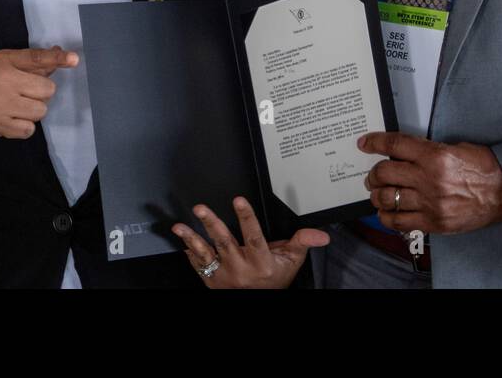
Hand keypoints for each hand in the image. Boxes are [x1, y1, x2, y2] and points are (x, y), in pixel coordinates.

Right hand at [0, 47, 77, 156]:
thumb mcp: (2, 61)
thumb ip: (32, 61)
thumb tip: (62, 55)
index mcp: (5, 66)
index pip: (36, 60)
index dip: (58, 59)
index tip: (75, 59)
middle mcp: (4, 86)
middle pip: (47, 91)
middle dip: (40, 92)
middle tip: (23, 90)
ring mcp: (1, 109)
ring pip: (40, 112)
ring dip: (34, 110)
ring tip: (17, 105)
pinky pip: (28, 130)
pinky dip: (25, 126)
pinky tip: (12, 118)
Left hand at [172, 197, 329, 288]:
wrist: (260, 301)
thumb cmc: (274, 279)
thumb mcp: (292, 261)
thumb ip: (302, 242)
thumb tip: (321, 234)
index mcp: (261, 262)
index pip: (253, 236)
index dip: (246, 217)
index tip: (239, 200)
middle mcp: (241, 269)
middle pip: (225, 243)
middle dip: (212, 224)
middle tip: (201, 208)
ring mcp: (225, 276)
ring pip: (207, 254)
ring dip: (192, 239)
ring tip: (180, 227)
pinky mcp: (213, 282)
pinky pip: (199, 267)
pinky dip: (190, 253)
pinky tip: (183, 242)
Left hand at [359, 131, 501, 234]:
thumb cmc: (485, 167)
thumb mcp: (456, 148)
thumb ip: (428, 151)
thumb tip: (403, 154)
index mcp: (435, 155)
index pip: (395, 145)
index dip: (375, 142)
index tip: (365, 143)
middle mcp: (430, 179)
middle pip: (385, 173)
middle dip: (373, 173)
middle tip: (373, 174)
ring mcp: (431, 203)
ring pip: (388, 198)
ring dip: (377, 195)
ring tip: (377, 193)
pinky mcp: (435, 223)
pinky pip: (400, 222)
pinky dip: (387, 217)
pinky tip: (386, 212)